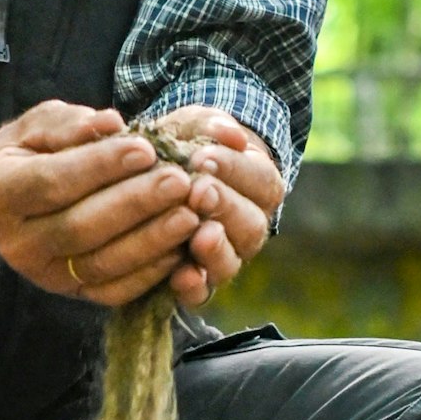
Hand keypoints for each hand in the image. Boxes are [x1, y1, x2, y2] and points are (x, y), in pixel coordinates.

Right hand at [0, 101, 202, 305]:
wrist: (3, 205)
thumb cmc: (28, 155)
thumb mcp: (36, 127)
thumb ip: (70, 124)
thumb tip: (112, 123)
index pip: (52, 181)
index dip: (100, 166)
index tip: (146, 148)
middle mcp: (15, 242)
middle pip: (80, 227)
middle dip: (135, 204)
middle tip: (180, 181)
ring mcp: (43, 274)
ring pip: (101, 263)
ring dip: (151, 241)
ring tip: (190, 213)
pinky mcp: (71, 293)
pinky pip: (114, 291)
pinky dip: (150, 273)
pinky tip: (181, 248)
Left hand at [144, 106, 283, 309]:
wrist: (160, 174)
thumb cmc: (186, 144)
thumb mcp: (198, 125)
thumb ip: (214, 126)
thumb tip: (232, 136)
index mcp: (259, 185)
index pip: (259, 180)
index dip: (234, 169)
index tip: (202, 158)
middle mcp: (249, 226)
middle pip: (251, 225)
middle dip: (225, 207)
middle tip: (198, 192)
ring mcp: (225, 257)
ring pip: (231, 261)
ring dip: (215, 249)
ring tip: (199, 235)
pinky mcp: (198, 282)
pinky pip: (202, 294)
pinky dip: (194, 287)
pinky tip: (181, 277)